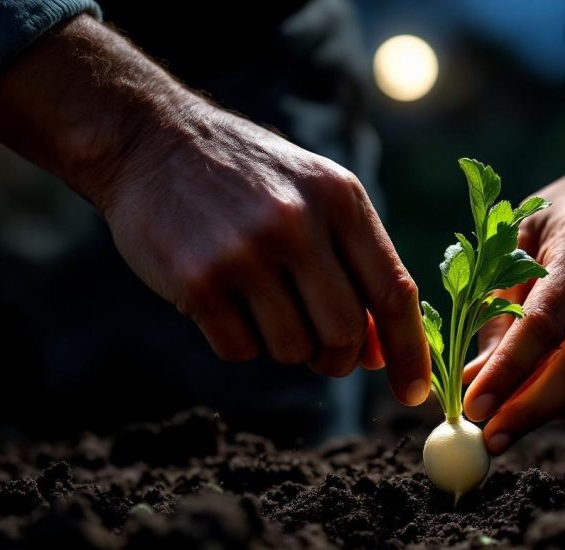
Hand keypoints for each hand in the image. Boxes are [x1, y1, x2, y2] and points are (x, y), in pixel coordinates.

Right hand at [100, 101, 428, 402]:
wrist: (151, 142)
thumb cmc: (247, 178)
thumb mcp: (314, 196)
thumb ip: (355, 265)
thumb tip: (382, 353)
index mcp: (340, 199)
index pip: (394, 292)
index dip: (410, 352)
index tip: (413, 393)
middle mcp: (298, 223)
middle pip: (345, 333)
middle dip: (338, 358)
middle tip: (321, 350)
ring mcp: (246, 253)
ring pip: (293, 349)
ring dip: (285, 346)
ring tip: (262, 305)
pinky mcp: (199, 280)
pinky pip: (240, 350)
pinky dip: (239, 342)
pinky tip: (224, 301)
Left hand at [462, 89, 564, 452]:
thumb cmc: (559, 224)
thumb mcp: (515, 245)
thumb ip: (494, 311)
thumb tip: (472, 382)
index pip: (544, 324)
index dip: (506, 371)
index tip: (472, 406)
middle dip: (528, 410)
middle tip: (490, 437)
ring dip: (548, 413)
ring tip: (508, 417)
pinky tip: (544, 399)